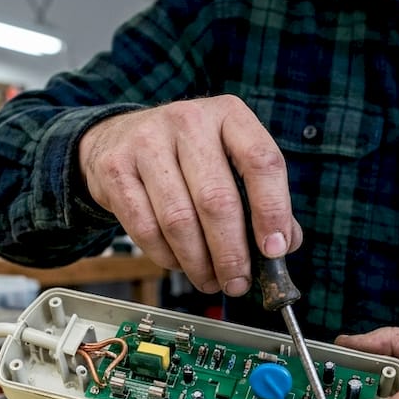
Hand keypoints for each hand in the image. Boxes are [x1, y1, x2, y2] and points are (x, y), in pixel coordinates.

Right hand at [78, 95, 302, 294]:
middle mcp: (189, 120)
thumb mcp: (230, 161)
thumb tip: (283, 245)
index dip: (272, 211)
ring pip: (179, 220)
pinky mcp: (116, 168)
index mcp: (229, 115)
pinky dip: (167, 257)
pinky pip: (146, 228)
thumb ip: (262, 200)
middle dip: (231, 253)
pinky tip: (180, 263)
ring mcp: (147, 142)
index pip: (261, 161)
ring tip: (211, 280)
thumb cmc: (187, 157)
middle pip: (217, 199)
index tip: (275, 250)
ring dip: (199, 263)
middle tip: (239, 283)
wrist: (119, 137)